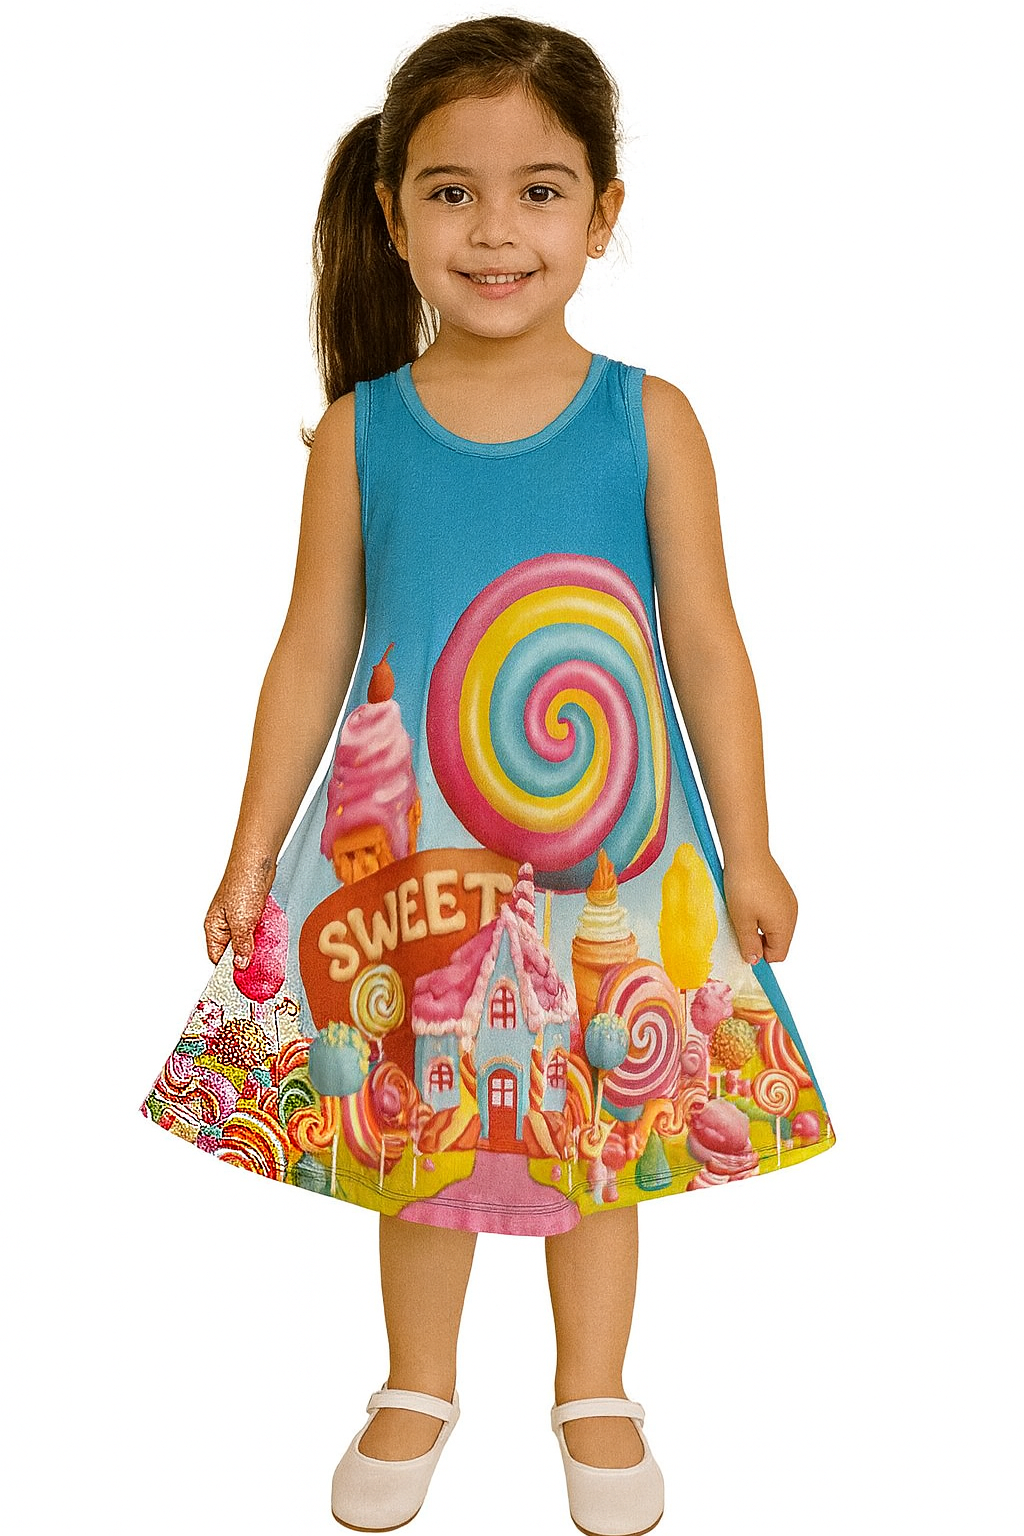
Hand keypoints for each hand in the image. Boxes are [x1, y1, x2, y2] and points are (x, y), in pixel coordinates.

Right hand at [204, 853, 276, 967]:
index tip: (244, 978)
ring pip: (247, 941)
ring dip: (257, 946)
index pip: (217, 957)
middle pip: (233, 951)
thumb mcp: (241, 921)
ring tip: (267, 952)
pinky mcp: (252, 912)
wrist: (258, 862)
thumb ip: (240, 945)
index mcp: (214, 928)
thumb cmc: (242, 884)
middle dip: (246, 958)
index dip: (229, 968)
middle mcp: (224, 925)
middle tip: (259, 968)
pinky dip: (264, 935)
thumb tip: (240, 964)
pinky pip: (257, 930)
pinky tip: (271, 937)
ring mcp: (238, 918)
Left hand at [723, 853, 797, 965]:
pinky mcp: (782, 890)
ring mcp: (788, 901)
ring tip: (743, 912)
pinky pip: (774, 911)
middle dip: (759, 940)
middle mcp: (792, 914)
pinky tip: (749, 901)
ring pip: (775, 926)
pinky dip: (762, 913)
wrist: (747, 852)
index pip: (778, 955)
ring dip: (759, 926)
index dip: (759, 954)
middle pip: (778, 941)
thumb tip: (755, 960)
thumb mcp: (742, 920)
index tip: (742, 942)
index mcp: (785, 925)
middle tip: (740, 926)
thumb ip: (749, 944)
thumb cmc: (744, 886)